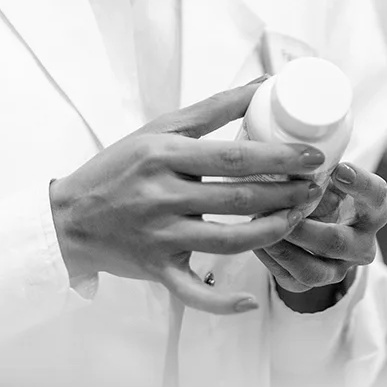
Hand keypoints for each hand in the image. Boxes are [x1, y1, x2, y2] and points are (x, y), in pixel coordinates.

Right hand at [50, 82, 327, 314]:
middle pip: (237, 199)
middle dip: (286, 195)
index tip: (313, 156)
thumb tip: (262, 85)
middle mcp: (161, 197)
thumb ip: (213, 109)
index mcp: (162, 156)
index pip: (233, 157)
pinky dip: (222, 301)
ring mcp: (159, 237)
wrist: (69, 217)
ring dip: (271, 233)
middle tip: (316, 188)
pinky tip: (250, 300)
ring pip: (227, 242)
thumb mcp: (159, 130)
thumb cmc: (119, 167)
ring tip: (299, 219)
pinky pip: (194, 292)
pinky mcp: (156, 269)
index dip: (278, 158)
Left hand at [257, 161, 386, 312]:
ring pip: (312, 270)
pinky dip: (271, 259)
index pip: (376, 196)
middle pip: (338, 242)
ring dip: (283, 247)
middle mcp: (362, 244)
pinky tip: (257, 240)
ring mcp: (338, 268)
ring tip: (261, 224)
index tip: (339, 168)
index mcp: (373, 211)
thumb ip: (317, 170)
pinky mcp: (312, 283)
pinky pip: (291, 279)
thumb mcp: (328, 177)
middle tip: (285, 210)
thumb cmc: (323, 191)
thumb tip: (288, 157)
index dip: (360, 184)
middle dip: (306, 228)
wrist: (320, 227)